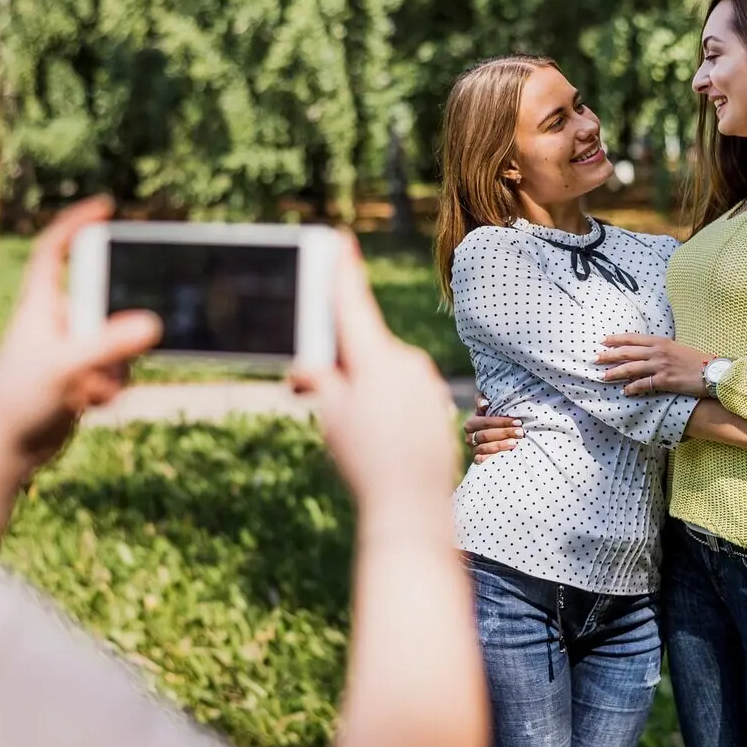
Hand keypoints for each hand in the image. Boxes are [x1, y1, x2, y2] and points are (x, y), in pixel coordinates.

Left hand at [0, 196, 160, 468]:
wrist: (6, 451)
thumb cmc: (18, 402)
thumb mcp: (65, 369)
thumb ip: (107, 346)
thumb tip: (152, 324)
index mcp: (39, 305)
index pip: (54, 251)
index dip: (76, 223)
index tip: (105, 207)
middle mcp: (55, 321)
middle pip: (104, 298)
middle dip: (117, 326)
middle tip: (113, 352)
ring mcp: (70, 348)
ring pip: (116, 339)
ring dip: (115, 367)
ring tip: (89, 392)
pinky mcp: (82, 374)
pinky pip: (116, 367)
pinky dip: (111, 385)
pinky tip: (89, 405)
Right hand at [291, 237, 456, 532]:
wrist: (414, 506)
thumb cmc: (365, 460)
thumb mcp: (331, 416)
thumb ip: (321, 381)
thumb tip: (310, 368)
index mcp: (376, 358)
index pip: (353, 305)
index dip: (342, 272)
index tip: (341, 240)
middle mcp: (406, 361)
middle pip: (364, 347)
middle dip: (339, 364)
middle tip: (314, 390)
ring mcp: (425, 383)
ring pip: (383, 374)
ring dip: (362, 389)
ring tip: (355, 433)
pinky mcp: (436, 403)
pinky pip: (403, 393)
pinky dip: (384, 406)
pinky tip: (379, 439)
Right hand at [463, 395, 522, 463]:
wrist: (491, 438)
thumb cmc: (492, 421)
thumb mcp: (487, 410)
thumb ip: (482, 401)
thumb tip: (484, 404)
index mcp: (470, 424)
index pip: (486, 422)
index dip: (502, 422)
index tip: (517, 421)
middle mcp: (469, 437)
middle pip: (486, 435)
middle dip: (504, 433)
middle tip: (520, 432)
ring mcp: (473, 450)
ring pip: (485, 448)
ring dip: (501, 445)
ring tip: (515, 443)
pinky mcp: (477, 460)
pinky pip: (481, 460)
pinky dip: (491, 458)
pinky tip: (504, 456)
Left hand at [596, 334, 712, 395]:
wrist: (713, 372)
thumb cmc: (696, 361)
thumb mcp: (677, 348)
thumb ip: (660, 349)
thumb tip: (645, 352)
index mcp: (661, 341)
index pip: (633, 338)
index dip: (616, 339)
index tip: (603, 341)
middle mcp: (658, 351)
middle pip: (627, 352)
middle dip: (609, 355)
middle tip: (595, 358)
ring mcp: (661, 366)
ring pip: (631, 368)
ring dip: (615, 373)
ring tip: (603, 376)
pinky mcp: (664, 380)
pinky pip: (643, 384)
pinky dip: (632, 388)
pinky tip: (624, 391)